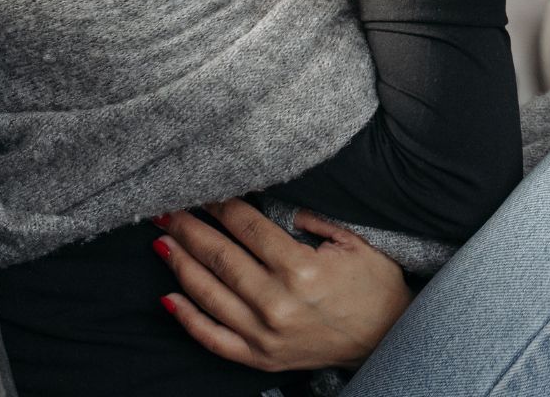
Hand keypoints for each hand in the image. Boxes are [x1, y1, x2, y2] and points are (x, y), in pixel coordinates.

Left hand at [152, 198, 413, 373]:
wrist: (388, 337)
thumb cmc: (375, 285)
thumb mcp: (356, 243)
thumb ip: (315, 221)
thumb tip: (277, 204)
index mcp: (301, 269)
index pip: (248, 229)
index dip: (222, 207)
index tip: (204, 191)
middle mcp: (277, 302)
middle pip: (220, 258)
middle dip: (190, 229)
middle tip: (167, 210)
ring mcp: (264, 334)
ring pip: (208, 295)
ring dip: (180, 265)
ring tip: (162, 241)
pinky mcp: (260, 357)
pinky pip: (213, 339)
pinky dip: (187, 319)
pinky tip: (168, 298)